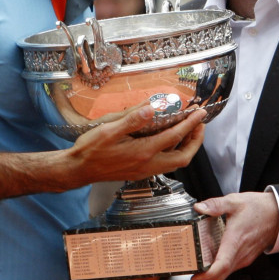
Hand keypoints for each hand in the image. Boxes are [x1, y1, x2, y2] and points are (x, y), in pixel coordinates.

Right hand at [64, 105, 205, 186]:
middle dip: (196, 141)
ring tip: (189, 131)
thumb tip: (152, 107)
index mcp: (143, 151)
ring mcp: (144, 170)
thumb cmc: (91, 150)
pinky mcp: (140, 172)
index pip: (175, 136)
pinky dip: (174, 152)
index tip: (200, 113)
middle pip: (183, 157)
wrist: (78, 170)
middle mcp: (147, 164)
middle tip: (200, 125)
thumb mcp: (109, 129)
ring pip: (175, 163)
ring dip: (186, 147)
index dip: (191, 123)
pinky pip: (165, 164)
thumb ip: (132, 119)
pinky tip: (169, 141)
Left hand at [190, 191, 278, 279]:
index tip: (196, 274)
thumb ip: (215, 204)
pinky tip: (216, 253)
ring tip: (201, 259)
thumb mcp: (234, 201)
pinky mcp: (247, 256)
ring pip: (227, 272)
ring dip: (214, 270)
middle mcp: (241, 253)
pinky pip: (233, 266)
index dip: (207, 274)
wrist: (277, 212)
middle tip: (193, 266)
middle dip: (206, 275)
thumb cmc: (258, 208)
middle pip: (221, 274)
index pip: (221, 265)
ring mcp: (245, 256)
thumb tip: (200, 208)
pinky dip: (222, 265)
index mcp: (235, 240)